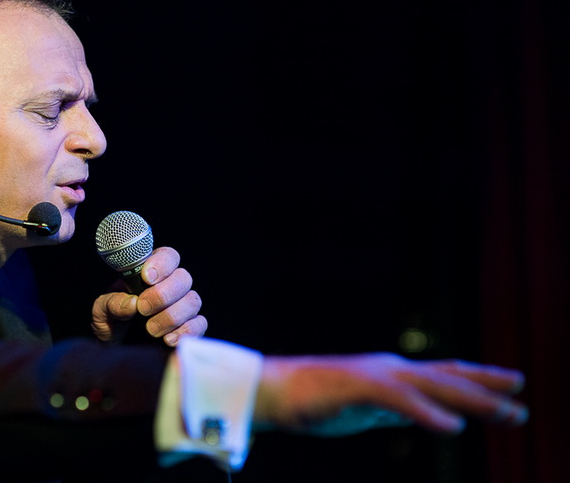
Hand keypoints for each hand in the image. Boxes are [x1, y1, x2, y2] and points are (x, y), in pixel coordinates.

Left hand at [91, 246, 207, 345]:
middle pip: (183, 278)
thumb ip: (112, 304)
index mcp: (149, 274)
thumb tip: (132, 303)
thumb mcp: (101, 311)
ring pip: (193, 301)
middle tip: (143, 309)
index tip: (147, 278)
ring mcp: (182, 308)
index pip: (167, 257)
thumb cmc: (110, 325)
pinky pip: (200, 323)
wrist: (115, 354)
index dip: (162, 264)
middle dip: (163, 294)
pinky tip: (168, 339)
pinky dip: (187, 330)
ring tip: (151, 330)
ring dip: (172, 315)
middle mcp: (170, 287)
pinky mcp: (189, 329)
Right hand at [254, 352, 527, 435]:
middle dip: (488, 389)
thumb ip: (394, 408)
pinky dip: (428, 414)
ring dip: (474, 400)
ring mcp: (376, 376)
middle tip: (523, 401)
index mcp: (391, 374)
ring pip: (434, 386)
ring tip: (508, 413)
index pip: (443, 374)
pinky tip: (453, 427)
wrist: (273, 389)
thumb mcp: (366, 407)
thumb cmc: (313, 400)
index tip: (511, 382)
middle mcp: (390, 369)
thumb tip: (421, 414)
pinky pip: (400, 402)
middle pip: (448, 378)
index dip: (479, 377)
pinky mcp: (359, 387)